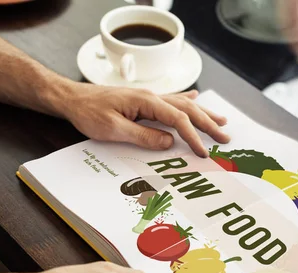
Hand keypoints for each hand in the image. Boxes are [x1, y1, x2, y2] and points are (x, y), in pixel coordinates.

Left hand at [59, 85, 228, 156]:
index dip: (193, 136)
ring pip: (183, 104)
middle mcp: (151, 97)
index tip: (203, 152)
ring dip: (203, 113)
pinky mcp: (143, 102)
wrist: (72, 98)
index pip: (178, 119)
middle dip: (208, 123)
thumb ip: (143, 136)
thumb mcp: (113, 129)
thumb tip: (169, 143)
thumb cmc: (88, 113)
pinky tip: (196, 96)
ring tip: (221, 121)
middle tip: (225, 137)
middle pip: (187, 109)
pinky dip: (187, 100)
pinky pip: (171, 101)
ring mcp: (148, 98)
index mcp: (146, 102)